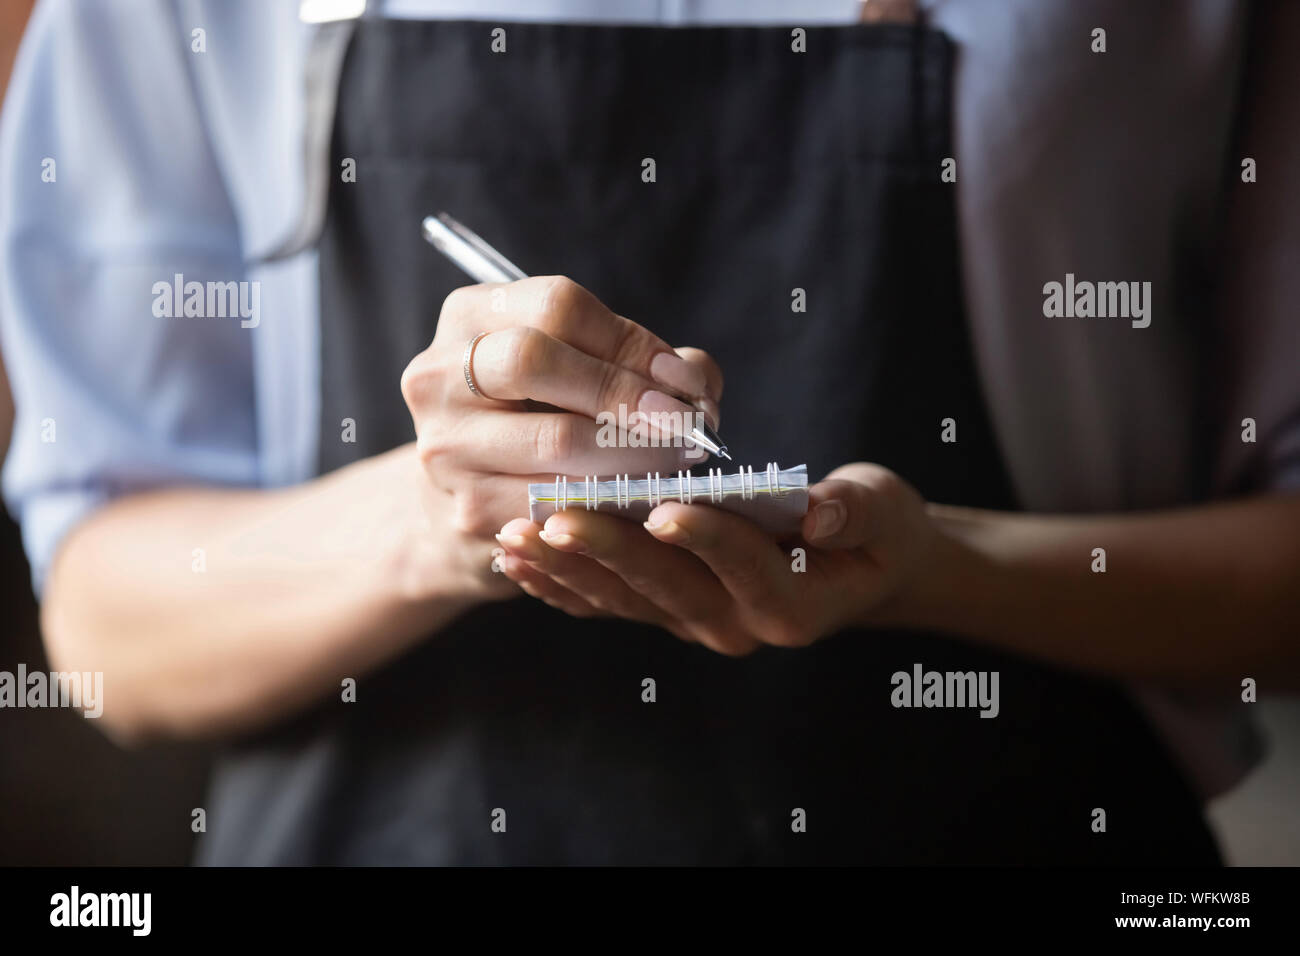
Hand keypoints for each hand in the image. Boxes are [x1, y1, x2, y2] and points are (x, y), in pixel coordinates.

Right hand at [400, 276, 721, 599]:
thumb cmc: (538, 421)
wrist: (463, 503)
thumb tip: (697, 383)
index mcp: (471, 317)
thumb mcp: (575, 371)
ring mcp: (445, 445)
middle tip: (683, 423)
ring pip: (554, 439)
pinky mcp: (467, 510)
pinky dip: (613, 500)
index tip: (681, 380)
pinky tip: (644, 500)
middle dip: (624, 390)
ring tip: (679, 461)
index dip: (631, 341)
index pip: (557, 306)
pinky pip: (556, 502)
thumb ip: (643, 362)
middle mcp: (439, 373)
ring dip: (635, 452)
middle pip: (534, 359)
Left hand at [493, 462, 935, 653]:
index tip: (662, 506)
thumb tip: (822, 509)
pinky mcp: (665, 614)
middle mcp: (737, 626)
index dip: (706, 537)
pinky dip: (560, 584)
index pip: (744, 566)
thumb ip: (857, 512)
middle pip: (667, 587)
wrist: (857, 569)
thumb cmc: (873, 531)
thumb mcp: (884, 514)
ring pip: (624, 600)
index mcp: (792, 603)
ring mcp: (695, 625)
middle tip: (554, 517)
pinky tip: (515, 559)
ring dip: (567, 568)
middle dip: (608, 550)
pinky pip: (606, 605)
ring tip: (515, 534)